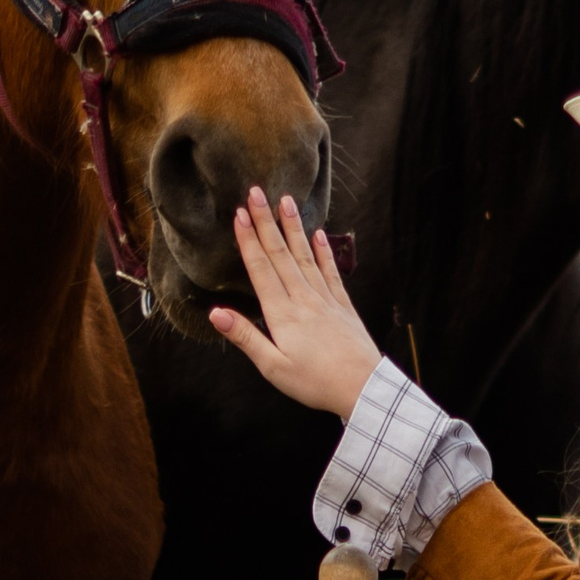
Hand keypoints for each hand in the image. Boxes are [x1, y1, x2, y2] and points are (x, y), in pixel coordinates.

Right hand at [211, 188, 382, 416]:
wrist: (363, 388)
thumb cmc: (315, 383)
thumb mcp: (273, 367)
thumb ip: (245, 337)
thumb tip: (216, 313)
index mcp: (282, 313)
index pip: (261, 269)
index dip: (249, 240)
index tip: (240, 213)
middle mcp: (304, 299)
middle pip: (281, 254)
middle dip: (267, 222)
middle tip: (257, 192)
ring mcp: (325, 299)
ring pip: (306, 256)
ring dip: (294, 228)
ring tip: (286, 201)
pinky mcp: (342, 306)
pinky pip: (330, 272)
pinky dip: (323, 251)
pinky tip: (319, 235)